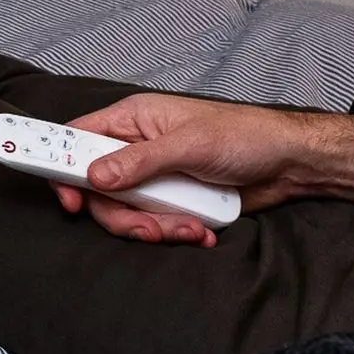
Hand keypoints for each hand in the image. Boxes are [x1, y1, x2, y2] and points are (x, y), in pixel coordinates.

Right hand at [48, 93, 353, 246]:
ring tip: (191, 228)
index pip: (76, 140)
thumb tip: (94, 176)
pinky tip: (203, 230)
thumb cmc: (244, 136)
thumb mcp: (189, 145)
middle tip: (149, 227)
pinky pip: (155, 224)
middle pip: (98, 189)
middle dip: (123, 215)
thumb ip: (138, 162)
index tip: (71, 201)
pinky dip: (176, 233)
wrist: (291, 164)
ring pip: (126, 212)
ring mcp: (153, 178)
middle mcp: (136, 149)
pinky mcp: (172, 201)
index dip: (63, 169)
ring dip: (156, 228)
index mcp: (132, 121)